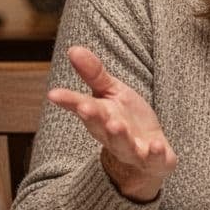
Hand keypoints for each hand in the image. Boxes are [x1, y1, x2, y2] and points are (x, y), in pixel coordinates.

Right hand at [47, 45, 176, 201]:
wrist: (146, 160)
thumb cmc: (126, 120)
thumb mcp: (112, 93)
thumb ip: (95, 75)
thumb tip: (73, 49)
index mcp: (101, 117)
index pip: (83, 108)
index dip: (70, 101)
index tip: (53, 94)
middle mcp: (113, 136)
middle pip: (100, 127)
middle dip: (93, 118)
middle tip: (85, 107)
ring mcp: (134, 151)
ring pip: (124, 145)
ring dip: (120, 136)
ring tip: (116, 125)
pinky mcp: (155, 161)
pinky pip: (155, 159)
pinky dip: (155, 153)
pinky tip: (156, 145)